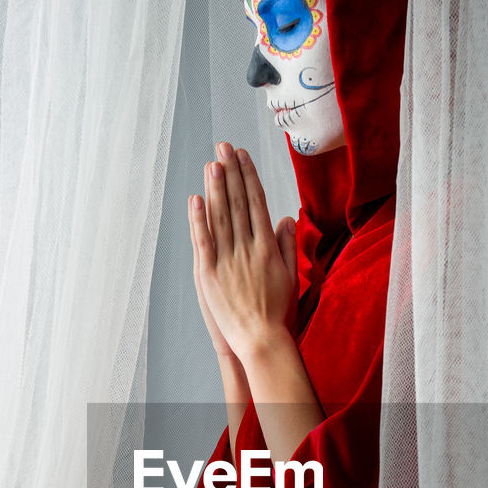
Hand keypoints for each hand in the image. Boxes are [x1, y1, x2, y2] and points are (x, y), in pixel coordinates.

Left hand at [189, 143, 298, 365]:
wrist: (262, 341)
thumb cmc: (279, 313)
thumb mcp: (291, 276)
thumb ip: (288, 245)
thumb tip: (288, 218)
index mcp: (268, 247)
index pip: (257, 203)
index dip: (249, 177)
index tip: (243, 157)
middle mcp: (248, 249)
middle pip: (238, 203)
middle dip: (231, 173)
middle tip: (223, 147)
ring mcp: (228, 260)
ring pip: (220, 217)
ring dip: (215, 188)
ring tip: (212, 163)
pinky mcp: (210, 275)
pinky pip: (203, 241)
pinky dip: (198, 219)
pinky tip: (196, 198)